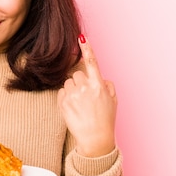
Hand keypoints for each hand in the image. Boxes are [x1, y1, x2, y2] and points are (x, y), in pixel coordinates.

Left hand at [57, 34, 117, 156]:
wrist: (95, 139)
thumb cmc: (106, 119)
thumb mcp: (113, 100)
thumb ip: (107, 85)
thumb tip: (101, 78)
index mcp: (98, 85)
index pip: (92, 62)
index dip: (87, 49)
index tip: (81, 37)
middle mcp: (85, 88)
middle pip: (77, 73)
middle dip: (80, 81)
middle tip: (85, 95)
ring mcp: (73, 96)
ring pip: (68, 82)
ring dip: (73, 89)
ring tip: (80, 103)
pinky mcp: (63, 103)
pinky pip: (61, 92)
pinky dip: (66, 97)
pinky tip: (74, 107)